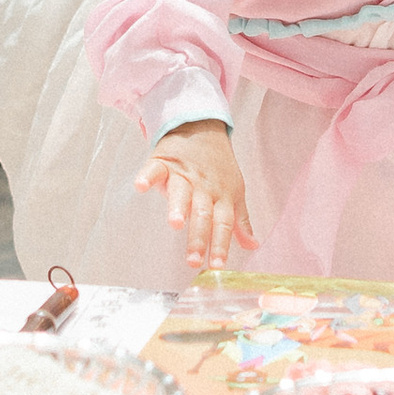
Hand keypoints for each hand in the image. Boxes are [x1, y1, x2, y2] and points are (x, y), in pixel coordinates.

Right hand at [135, 119, 253, 273]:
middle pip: (202, 214)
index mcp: (221, 197)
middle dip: (198, 238)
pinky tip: (140, 186)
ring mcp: (183, 174)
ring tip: (176, 223)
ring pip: (181, 193)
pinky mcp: (163, 162)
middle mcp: (203, 188)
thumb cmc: (218, 166)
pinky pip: (154, 169)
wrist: (202, 127)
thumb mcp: (234, 191)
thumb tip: (252, 245)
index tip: (217, 267)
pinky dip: (147, 176)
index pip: (223, 225)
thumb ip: (240, 221)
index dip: (220, 246)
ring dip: (178, 207)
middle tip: (193, 259)